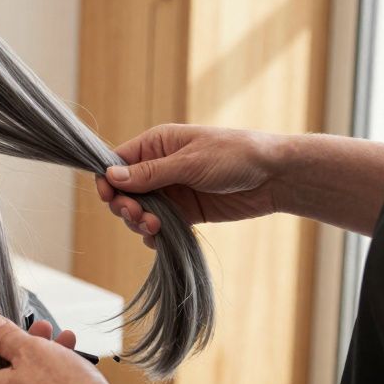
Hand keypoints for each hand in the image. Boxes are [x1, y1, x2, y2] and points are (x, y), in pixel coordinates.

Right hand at [94, 124, 282, 248]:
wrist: (275, 177)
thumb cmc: (234, 156)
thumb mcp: (189, 162)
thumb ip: (149, 173)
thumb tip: (110, 176)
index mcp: (156, 145)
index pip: (116, 162)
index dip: (108, 181)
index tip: (110, 198)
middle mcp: (158, 167)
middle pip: (124, 191)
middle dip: (125, 206)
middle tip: (139, 217)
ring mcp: (171, 191)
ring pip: (139, 211)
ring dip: (139, 222)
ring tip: (154, 228)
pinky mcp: (184, 212)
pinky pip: (158, 225)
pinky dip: (153, 235)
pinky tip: (159, 238)